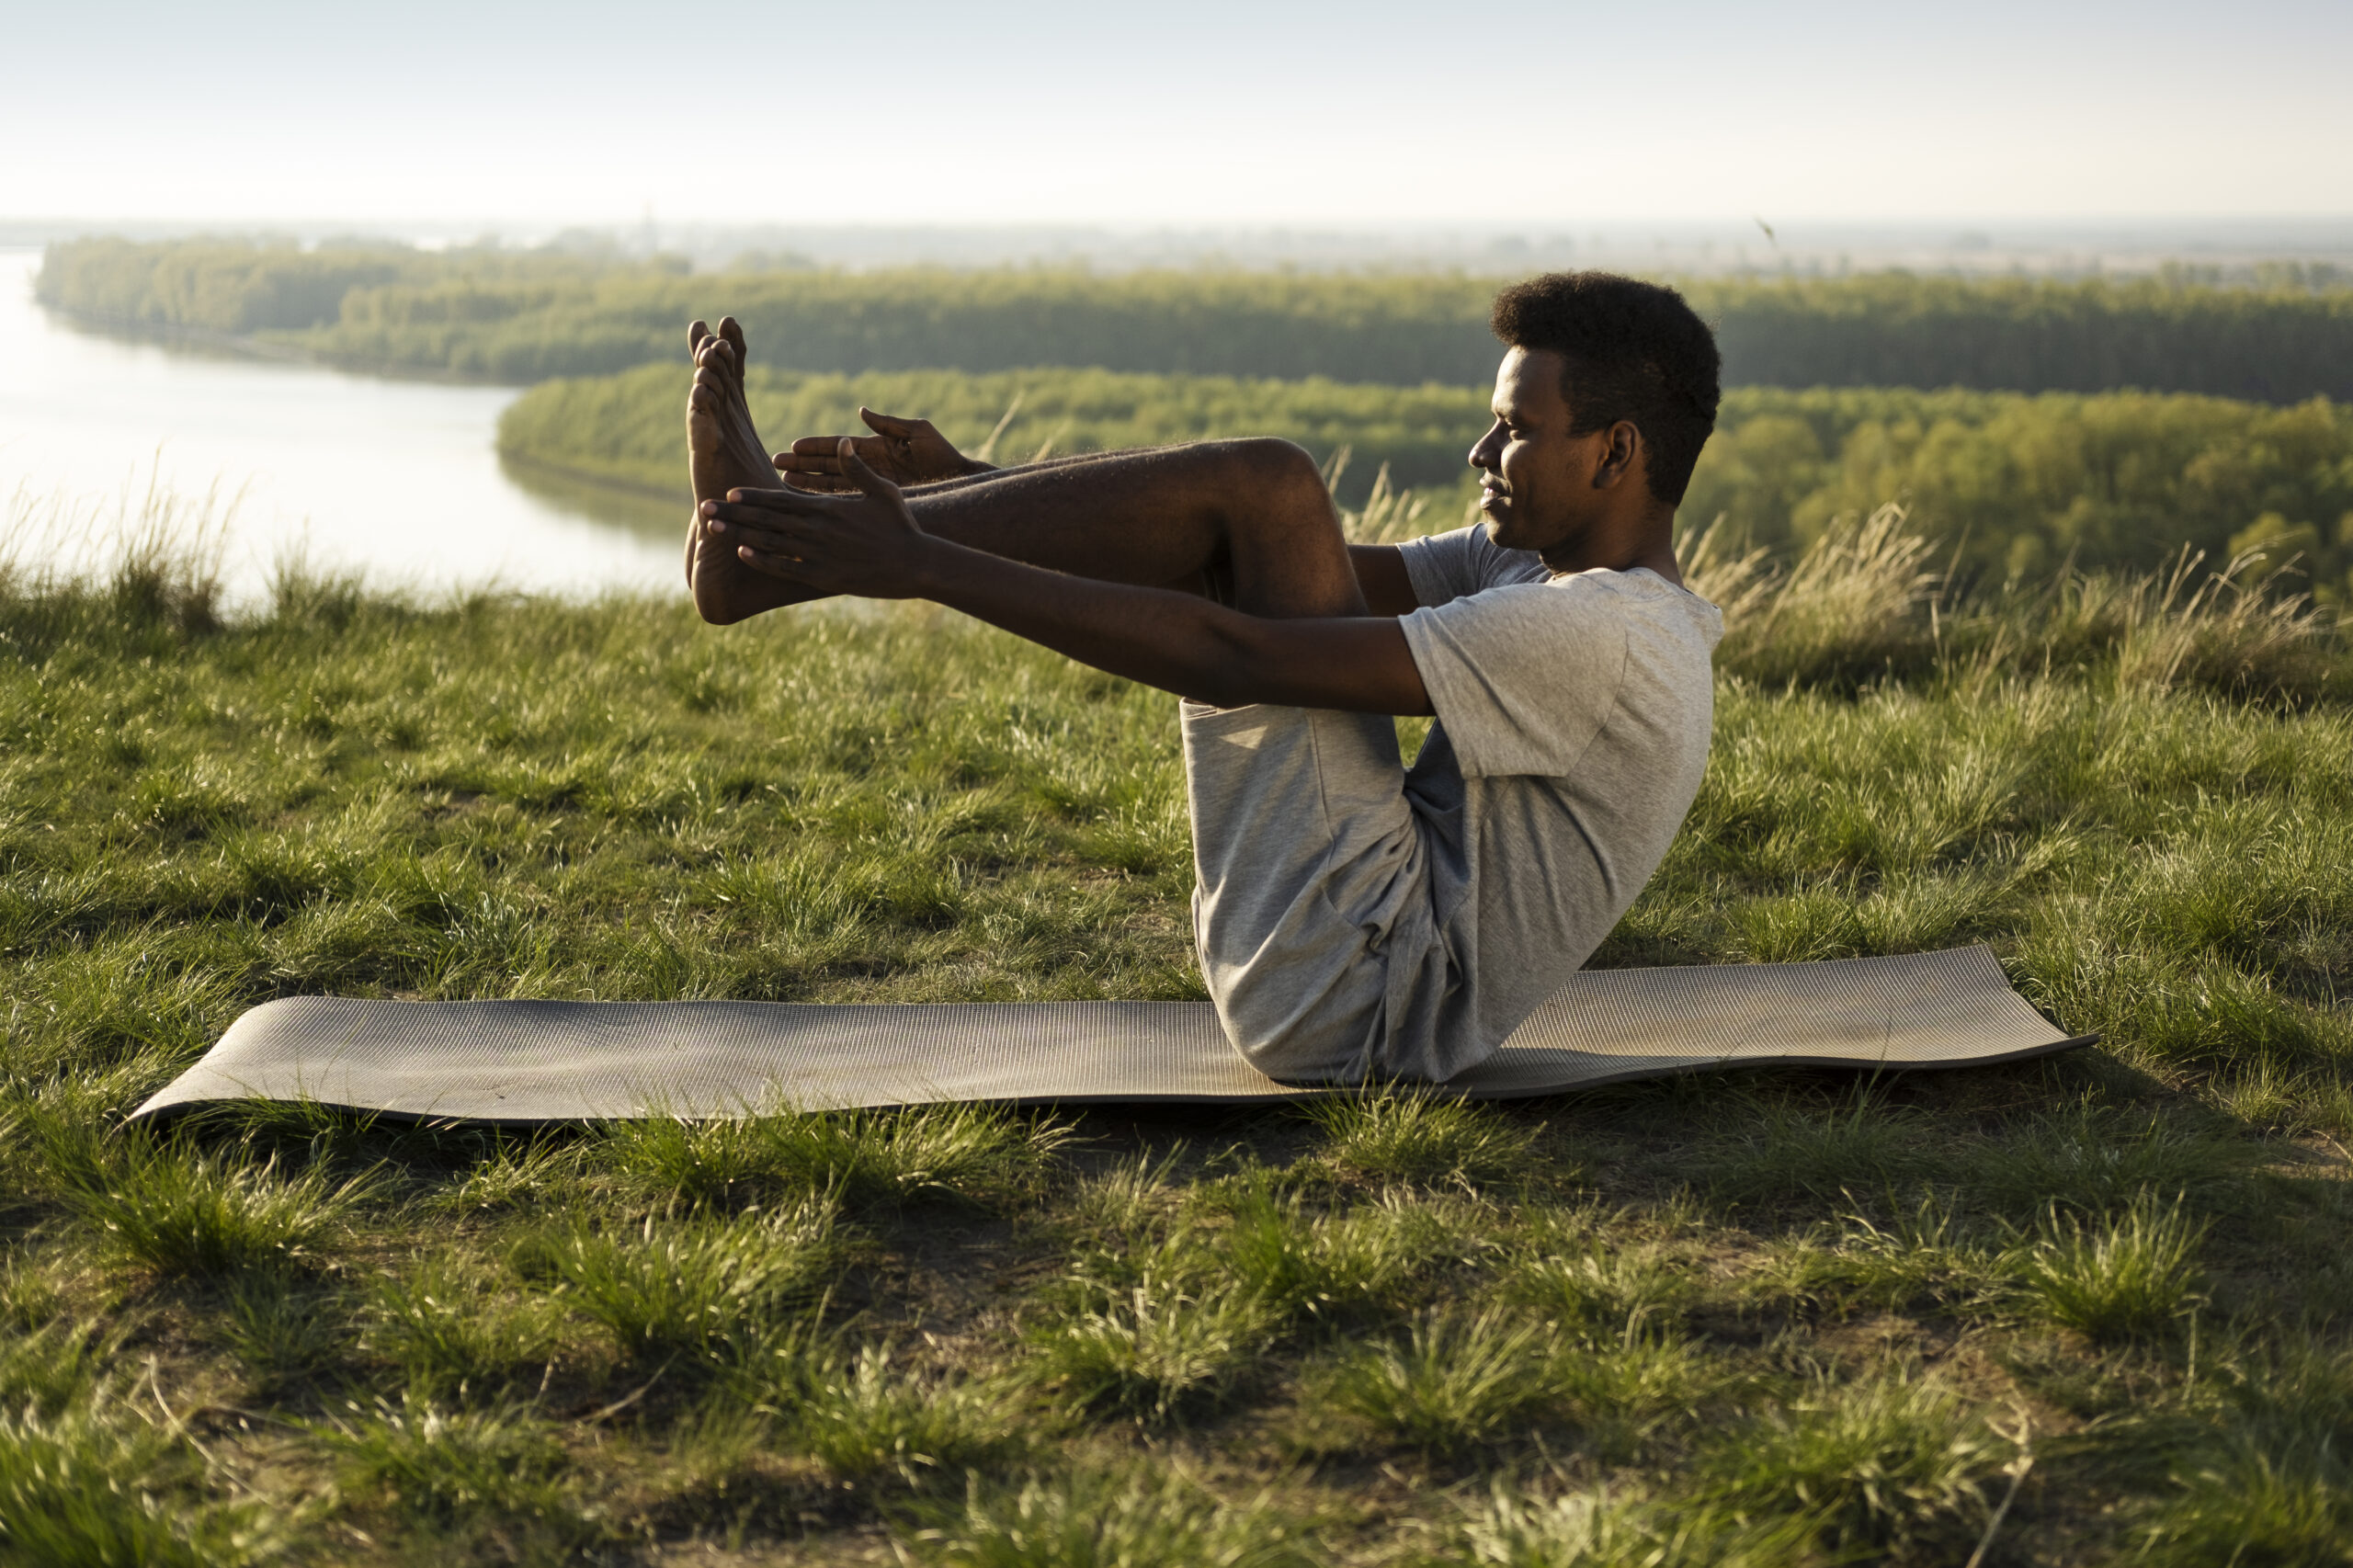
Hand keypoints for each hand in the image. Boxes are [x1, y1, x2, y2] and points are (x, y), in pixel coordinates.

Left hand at [702, 439, 940, 599]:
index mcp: (827, 508)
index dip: (752, 497)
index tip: (729, 493)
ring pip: (769, 543)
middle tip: (703, 510)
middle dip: (733, 514)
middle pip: (766, 520)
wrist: (916, 564)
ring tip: (712, 530)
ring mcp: (818, 554)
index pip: (781, 500)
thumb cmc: (900, 526)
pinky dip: (762, 560)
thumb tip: (843, 442)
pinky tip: (742, 553)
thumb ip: (856, 469)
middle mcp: (817, 530)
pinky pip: (785, 568)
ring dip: (738, 534)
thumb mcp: (881, 491)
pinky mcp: (823, 576)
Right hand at [773, 408, 984, 491]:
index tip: (792, 447)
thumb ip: (889, 423)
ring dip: (807, 485)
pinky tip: (807, 505)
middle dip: (801, 466)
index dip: (815, 447)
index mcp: (874, 449)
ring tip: (782, 483)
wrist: (961, 482)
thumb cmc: (943, 455)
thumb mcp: (917, 433)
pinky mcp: (877, 503)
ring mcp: (871, 487)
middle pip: (827, 466)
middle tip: (774, 466)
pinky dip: (827, 504)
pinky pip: (847, 503)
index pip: (837, 448)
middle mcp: (868, 468)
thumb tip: (861, 412)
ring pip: (831, 486)